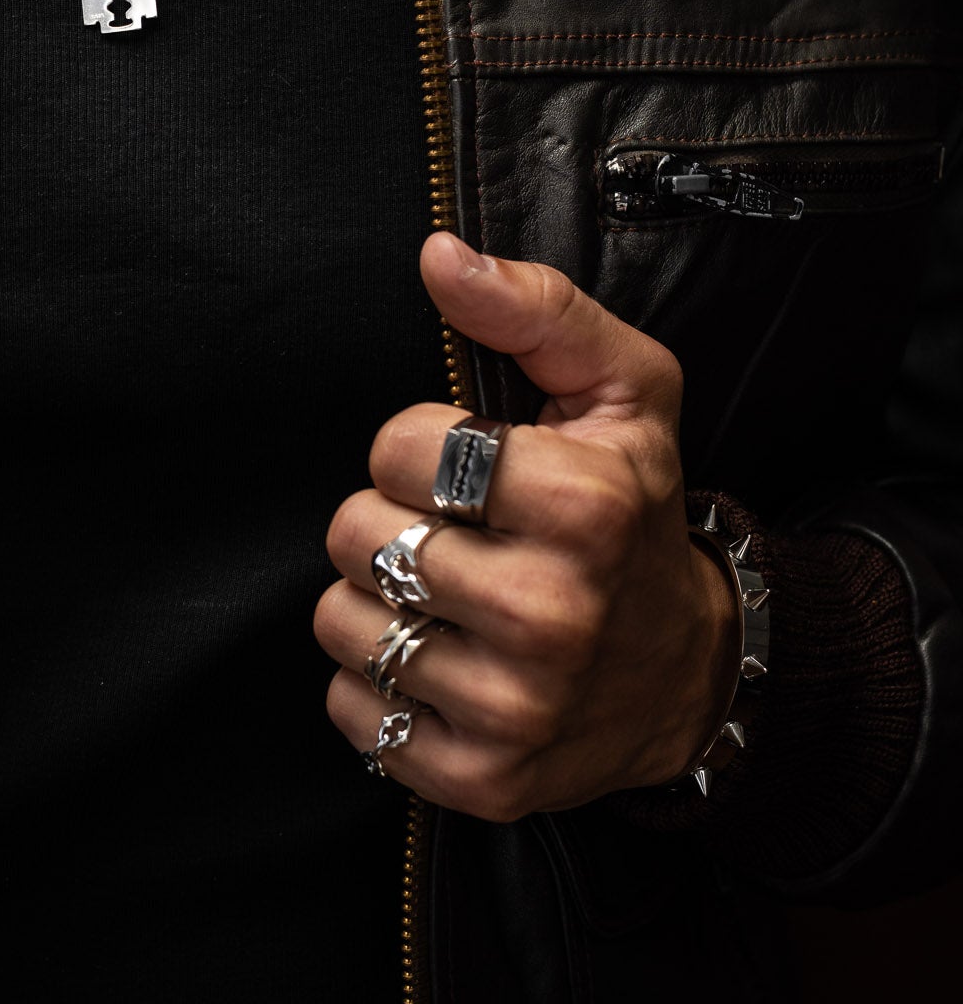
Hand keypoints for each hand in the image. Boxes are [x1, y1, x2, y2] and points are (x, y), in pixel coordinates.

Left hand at [315, 234, 735, 815]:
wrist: (688, 671)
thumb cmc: (637, 511)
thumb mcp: (621, 387)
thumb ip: (532, 308)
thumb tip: (439, 253)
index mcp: (584, 504)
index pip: (399, 447)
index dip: (417, 446)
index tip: (467, 468)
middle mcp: (551, 611)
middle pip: (357, 533)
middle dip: (388, 519)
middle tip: (452, 533)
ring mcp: (517, 705)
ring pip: (341, 620)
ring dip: (373, 600)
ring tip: (441, 595)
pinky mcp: (484, 778)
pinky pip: (352, 709)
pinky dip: (374, 681)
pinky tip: (439, 658)